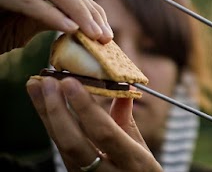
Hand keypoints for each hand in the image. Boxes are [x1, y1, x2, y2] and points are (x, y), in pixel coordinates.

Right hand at [0, 0, 112, 53]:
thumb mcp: (31, 23)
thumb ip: (56, 18)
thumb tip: (92, 29)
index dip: (93, 12)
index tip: (108, 34)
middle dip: (90, 14)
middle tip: (106, 37)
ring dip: (78, 14)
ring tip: (94, 35)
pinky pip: (30, 2)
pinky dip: (52, 16)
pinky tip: (70, 29)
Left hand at [26, 77, 161, 171]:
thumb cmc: (141, 169)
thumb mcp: (142, 146)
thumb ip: (127, 117)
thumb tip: (125, 85)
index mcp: (132, 161)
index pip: (104, 133)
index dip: (85, 107)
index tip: (70, 82)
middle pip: (73, 143)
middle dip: (57, 110)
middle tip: (48, 81)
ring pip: (61, 146)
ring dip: (47, 114)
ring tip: (36, 86)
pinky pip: (60, 149)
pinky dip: (51, 124)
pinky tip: (44, 106)